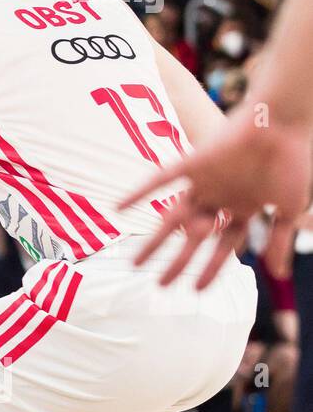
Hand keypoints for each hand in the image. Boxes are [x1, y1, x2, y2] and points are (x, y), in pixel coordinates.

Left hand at [119, 106, 312, 287]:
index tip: (199, 290)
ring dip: (156, 240)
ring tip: (136, 262)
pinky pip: (160, 179)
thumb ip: (280, 239)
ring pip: (174, 216)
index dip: (212, 267)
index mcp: (245, 207)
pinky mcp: (195, 162)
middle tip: (160, 286)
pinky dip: (139, 193)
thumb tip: (277, 274)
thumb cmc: (293, 162)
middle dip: (179, 262)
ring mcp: (207, 181)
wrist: (284, 121)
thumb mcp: (290, 207)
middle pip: (194, 236)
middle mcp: (221, 196)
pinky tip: (118, 208)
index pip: (224, 245)